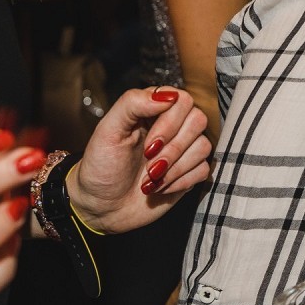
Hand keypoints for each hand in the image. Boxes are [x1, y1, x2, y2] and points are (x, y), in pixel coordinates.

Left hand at [68, 87, 211, 234]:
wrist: (101, 208)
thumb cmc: (100, 168)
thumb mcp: (107, 131)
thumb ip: (132, 103)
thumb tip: (168, 96)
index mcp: (153, 111)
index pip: (182, 100)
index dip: (170, 123)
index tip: (148, 144)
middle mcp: (173, 126)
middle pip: (198, 120)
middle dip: (172, 148)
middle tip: (149, 162)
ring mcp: (183, 150)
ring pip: (203, 146)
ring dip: (174, 168)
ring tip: (150, 178)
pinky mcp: (190, 173)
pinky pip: (203, 170)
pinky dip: (179, 182)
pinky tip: (159, 187)